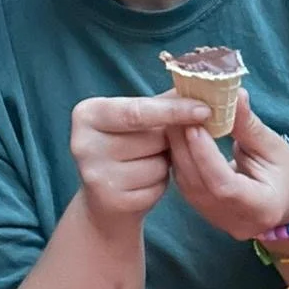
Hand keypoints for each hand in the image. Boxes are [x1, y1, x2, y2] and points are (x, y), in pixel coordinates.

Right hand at [70, 93, 209, 224]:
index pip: (137, 111)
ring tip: (147, 164)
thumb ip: (164, 102)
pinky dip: (159, 185)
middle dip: (168, 141)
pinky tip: (143, 184)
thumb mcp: (138, 119)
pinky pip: (155, 189)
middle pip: (151, 139)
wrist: (105, 200)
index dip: (174, 110)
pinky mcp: (110, 201)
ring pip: (157, 166)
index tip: (205, 110)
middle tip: (161, 143)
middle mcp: (83, 143)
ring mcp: (94, 175)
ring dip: (165, 165)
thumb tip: (203, 87)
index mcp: (87, 114)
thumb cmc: (128, 148)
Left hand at [168, 92, 288, 240]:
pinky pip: (186, 186)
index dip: (205, 155)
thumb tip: (233, 94)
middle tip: (177, 113)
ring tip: (176, 120)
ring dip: (178, 151)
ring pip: (187, 186)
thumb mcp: (274, 146)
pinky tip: (179, 137)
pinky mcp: (206, 213)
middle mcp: (236, 222)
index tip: (194, 125)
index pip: (223, 185)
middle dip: (185, 146)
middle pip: (199, 185)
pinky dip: (181, 160)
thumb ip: (248, 125)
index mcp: (262, 208)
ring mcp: (218, 221)